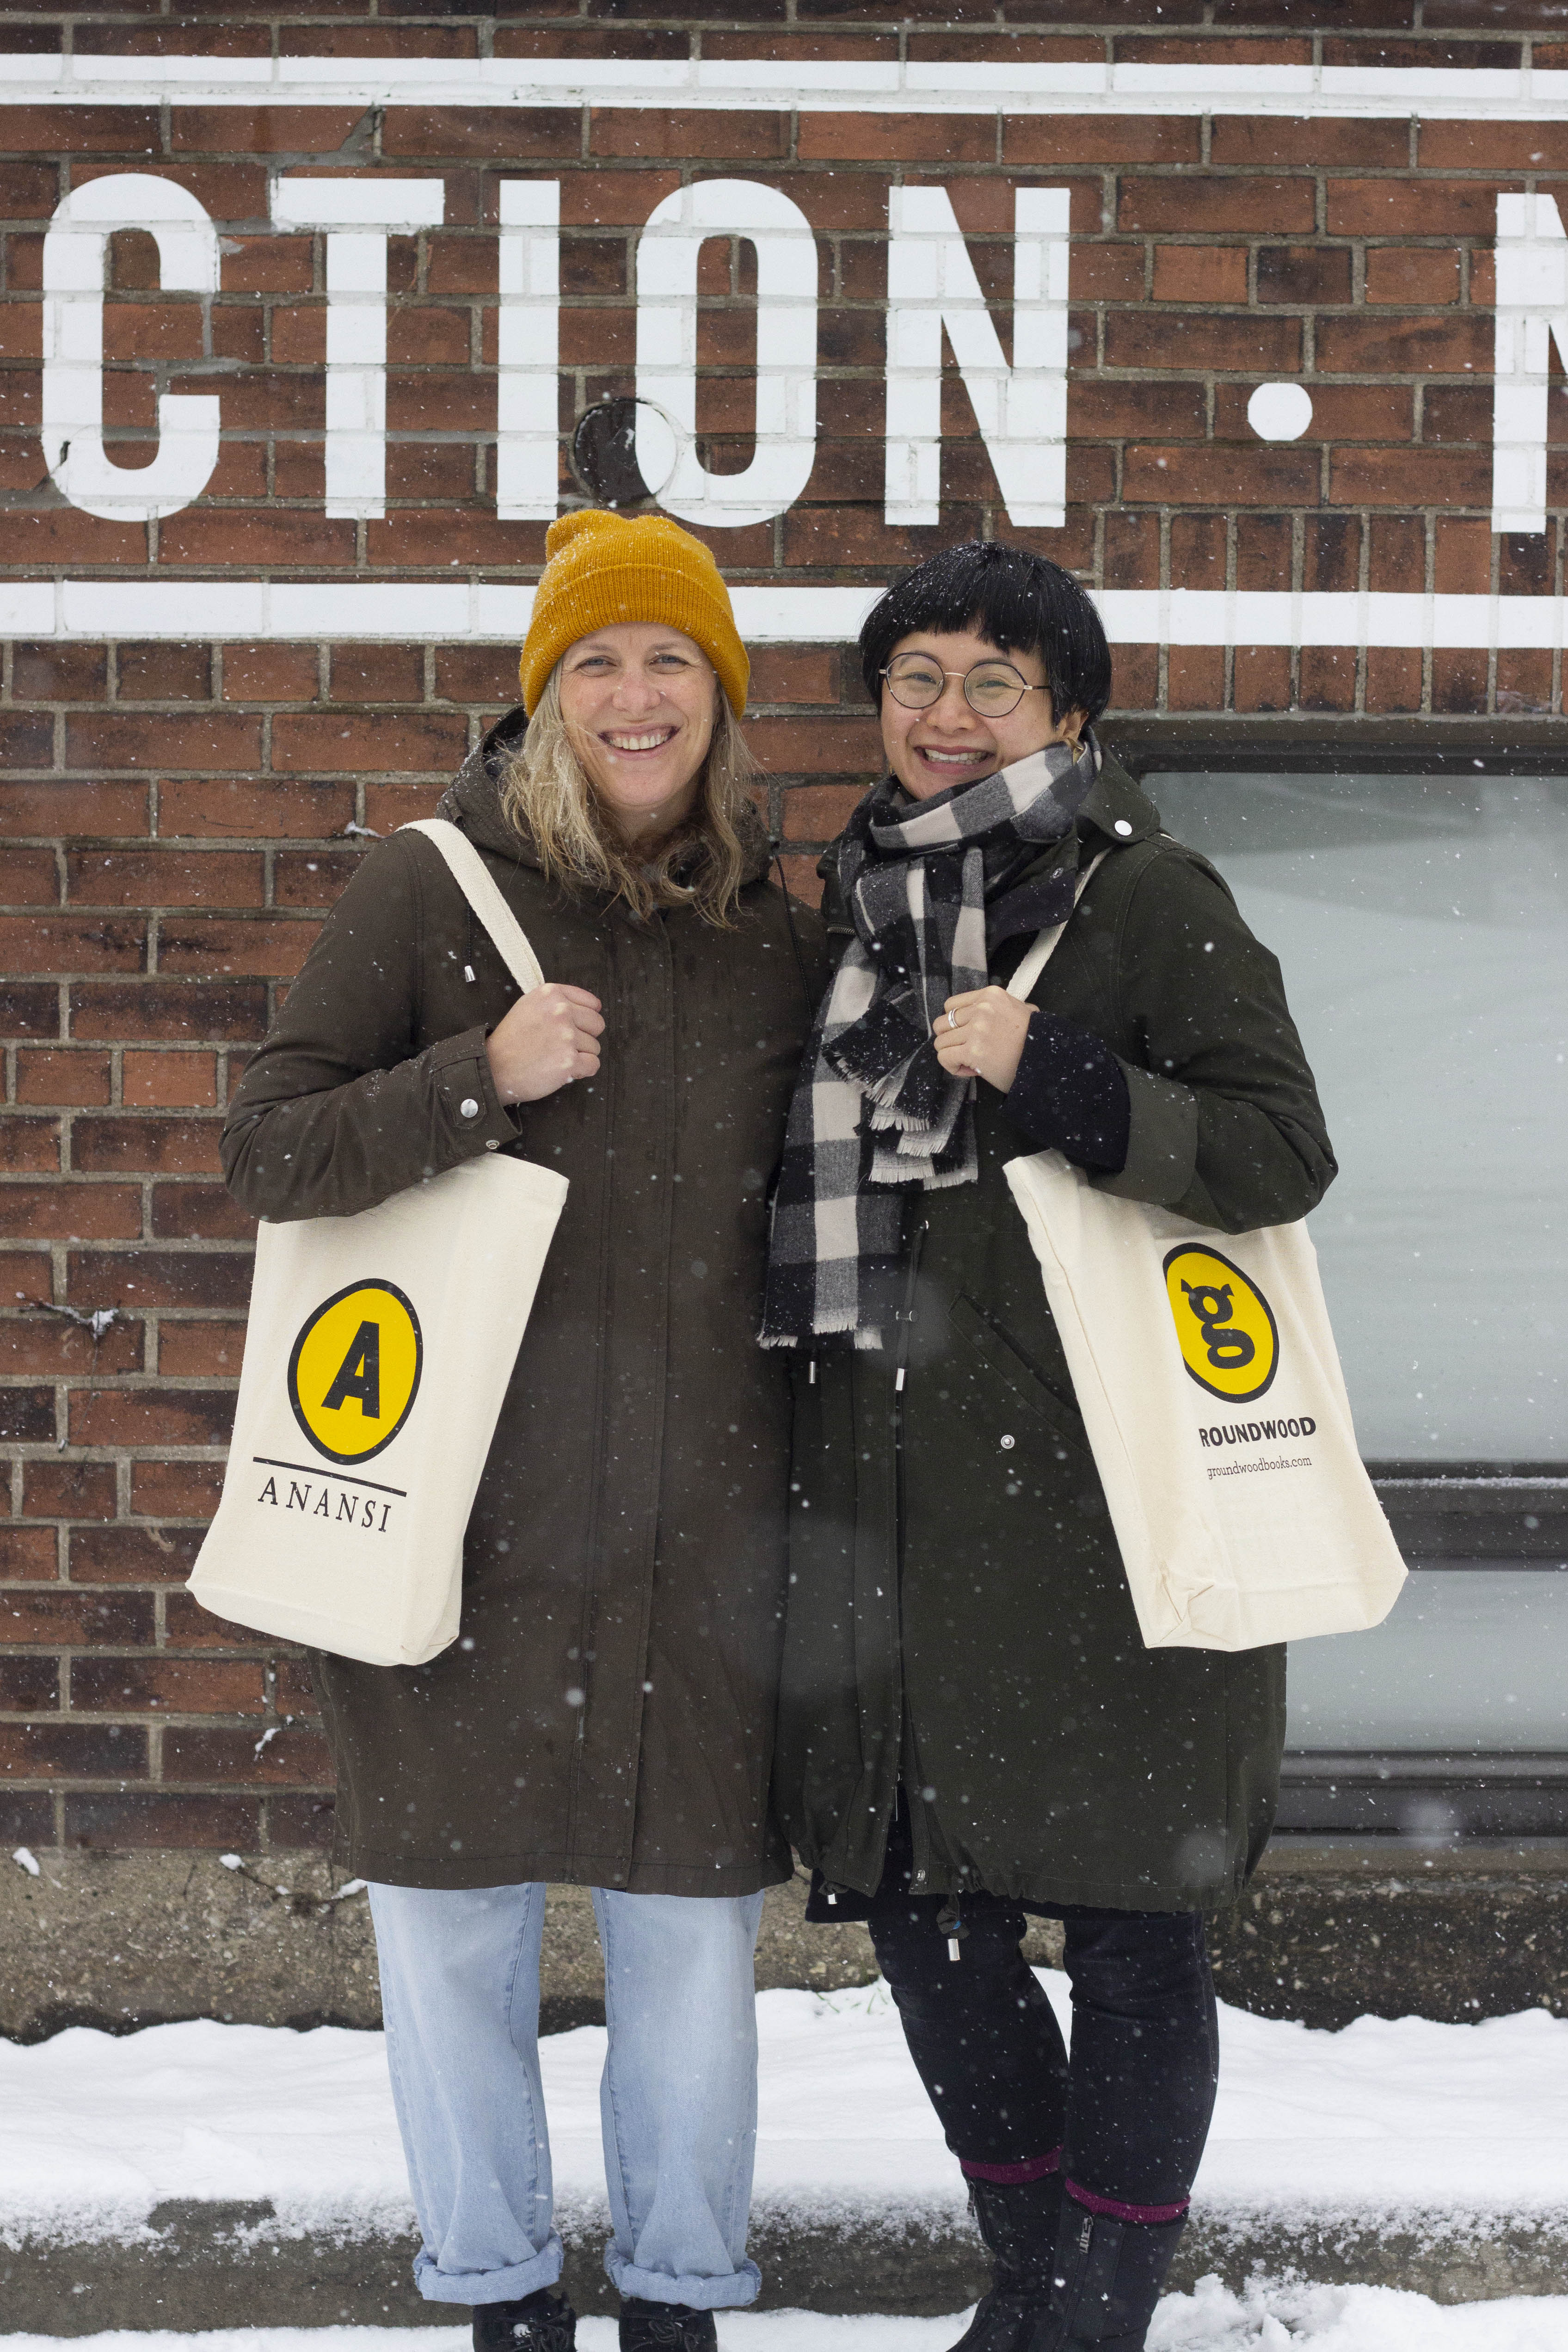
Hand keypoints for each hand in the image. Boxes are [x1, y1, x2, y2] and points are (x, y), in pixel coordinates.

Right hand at [485, 984, 603, 1103]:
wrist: (493, 1067)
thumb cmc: (510, 1040)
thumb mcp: (528, 1006)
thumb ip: (555, 1002)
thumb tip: (588, 1008)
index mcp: (551, 994)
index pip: (591, 1003)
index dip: (585, 1019)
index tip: (576, 1027)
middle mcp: (561, 1011)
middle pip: (597, 1024)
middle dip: (585, 1037)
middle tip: (564, 1045)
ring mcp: (566, 1036)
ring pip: (595, 1047)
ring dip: (580, 1056)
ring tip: (555, 1058)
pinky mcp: (569, 1061)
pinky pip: (593, 1065)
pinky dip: (582, 1071)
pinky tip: (563, 1070)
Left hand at [933, 986, 1033, 1093]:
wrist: (1046, 1060)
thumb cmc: (1035, 1039)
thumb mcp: (1022, 1010)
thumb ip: (1002, 1006)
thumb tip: (985, 1008)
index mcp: (990, 996)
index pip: (951, 1005)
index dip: (955, 1023)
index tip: (966, 1034)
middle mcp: (981, 1009)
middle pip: (942, 1023)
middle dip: (950, 1039)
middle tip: (966, 1050)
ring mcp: (976, 1029)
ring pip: (940, 1042)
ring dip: (952, 1055)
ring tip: (970, 1062)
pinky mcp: (973, 1051)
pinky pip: (944, 1058)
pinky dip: (953, 1067)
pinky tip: (970, 1070)